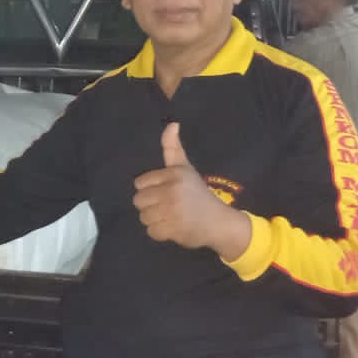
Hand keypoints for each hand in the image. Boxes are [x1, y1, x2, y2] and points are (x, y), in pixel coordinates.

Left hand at [132, 123, 250, 256]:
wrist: (219, 222)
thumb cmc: (198, 194)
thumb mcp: (185, 168)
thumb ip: (172, 148)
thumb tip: (172, 123)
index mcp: (173, 175)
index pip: (140, 184)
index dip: (150, 190)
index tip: (165, 193)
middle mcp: (172, 191)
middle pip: (139, 201)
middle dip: (150, 206)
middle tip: (166, 207)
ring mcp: (172, 211)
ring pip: (144, 217)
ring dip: (154, 220)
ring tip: (170, 217)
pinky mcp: (173, 229)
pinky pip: (151, 232)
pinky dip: (160, 233)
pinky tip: (172, 228)